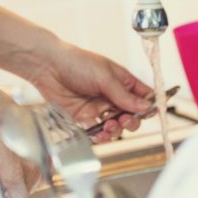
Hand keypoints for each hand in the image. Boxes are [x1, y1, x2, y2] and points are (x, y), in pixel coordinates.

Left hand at [26, 40, 152, 142]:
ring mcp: (98, 107)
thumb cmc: (76, 62)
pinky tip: (100, 133)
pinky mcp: (84, 117)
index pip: (142, 96)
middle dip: (131, 121)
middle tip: (125, 120)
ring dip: (116, 130)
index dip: (148, 106)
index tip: (149, 114)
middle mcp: (111, 95)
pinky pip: (97, 131)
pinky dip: (101, 135)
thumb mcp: (104, 76)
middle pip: (131, 115)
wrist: (48, 67)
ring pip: (115, 126)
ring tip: (110, 125)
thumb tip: (145, 106)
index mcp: (121, 81)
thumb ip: (123, 95)